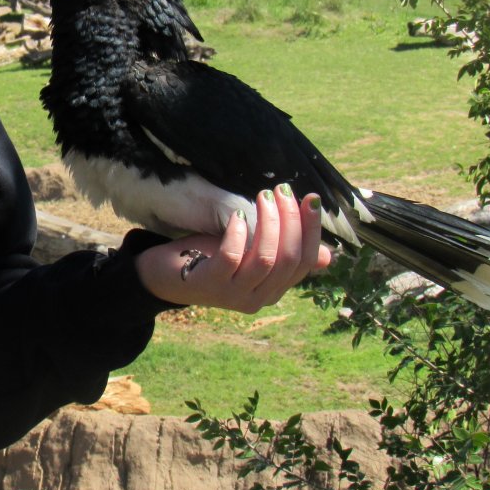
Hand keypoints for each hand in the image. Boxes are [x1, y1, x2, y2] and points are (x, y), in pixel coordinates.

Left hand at [135, 185, 331, 312]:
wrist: (163, 275)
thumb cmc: (210, 258)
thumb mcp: (251, 252)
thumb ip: (283, 251)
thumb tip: (327, 255)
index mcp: (274, 289)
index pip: (305, 261)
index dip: (312, 229)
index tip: (310, 199)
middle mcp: (259, 297)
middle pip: (289, 259)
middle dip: (291, 220)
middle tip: (280, 191)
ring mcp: (235, 295)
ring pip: (266, 259)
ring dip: (269, 223)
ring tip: (262, 196)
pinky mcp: (210, 285)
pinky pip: (232, 257)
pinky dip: (238, 233)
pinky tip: (237, 215)